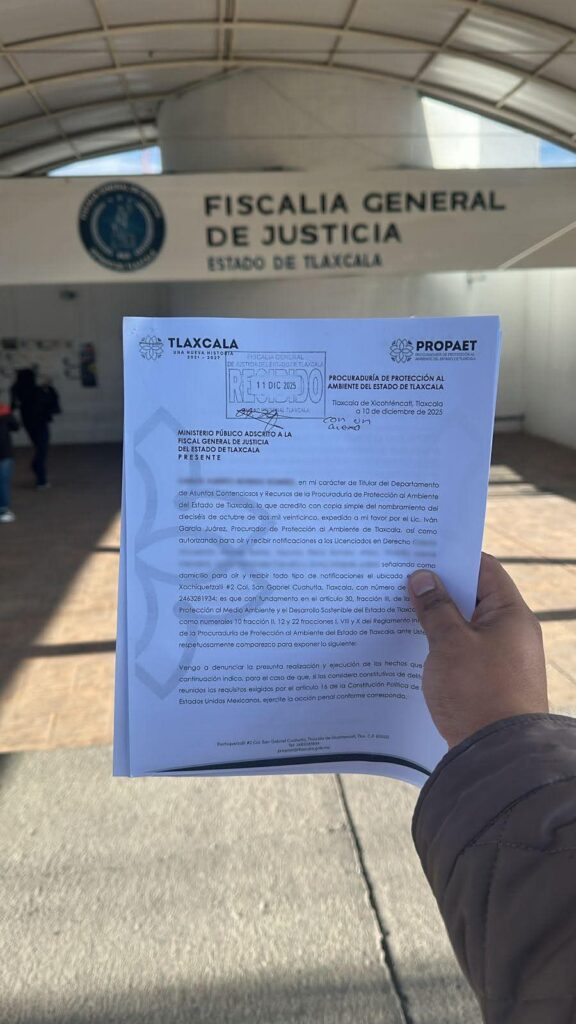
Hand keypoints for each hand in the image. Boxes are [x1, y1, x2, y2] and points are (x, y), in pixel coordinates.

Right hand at [408, 553, 547, 747]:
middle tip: (402, 581)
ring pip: (465, 627)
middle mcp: (512, 633)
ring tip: (402, 612)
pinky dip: (442, 646)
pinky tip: (415, 648)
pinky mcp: (491, 682)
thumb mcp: (450, 644)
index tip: (421, 553)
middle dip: (438, 590)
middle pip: (473, 597)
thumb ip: (435, 608)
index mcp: (511, 614)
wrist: (498, 756)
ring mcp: (503, 658)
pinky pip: (464, 652)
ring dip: (437, 620)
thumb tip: (423, 579)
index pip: (484, 569)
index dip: (453, 558)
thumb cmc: (478, 693)